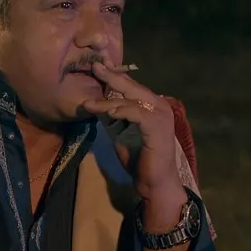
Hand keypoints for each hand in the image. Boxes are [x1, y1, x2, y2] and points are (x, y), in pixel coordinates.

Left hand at [81, 62, 183, 202]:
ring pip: (132, 100)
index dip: (116, 75)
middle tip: (95, 67)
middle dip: (112, 76)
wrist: (154, 183)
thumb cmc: (140, 160)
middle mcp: (160, 106)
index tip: (98, 67)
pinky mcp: (158, 128)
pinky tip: (108, 112)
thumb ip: (115, 118)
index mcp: (153, 106)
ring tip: (88, 104)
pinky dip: (122, 111)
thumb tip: (98, 105)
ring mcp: (161, 116)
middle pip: (133, 87)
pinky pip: (138, 114)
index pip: (132, 86)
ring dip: (108, 101)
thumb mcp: (122, 133)